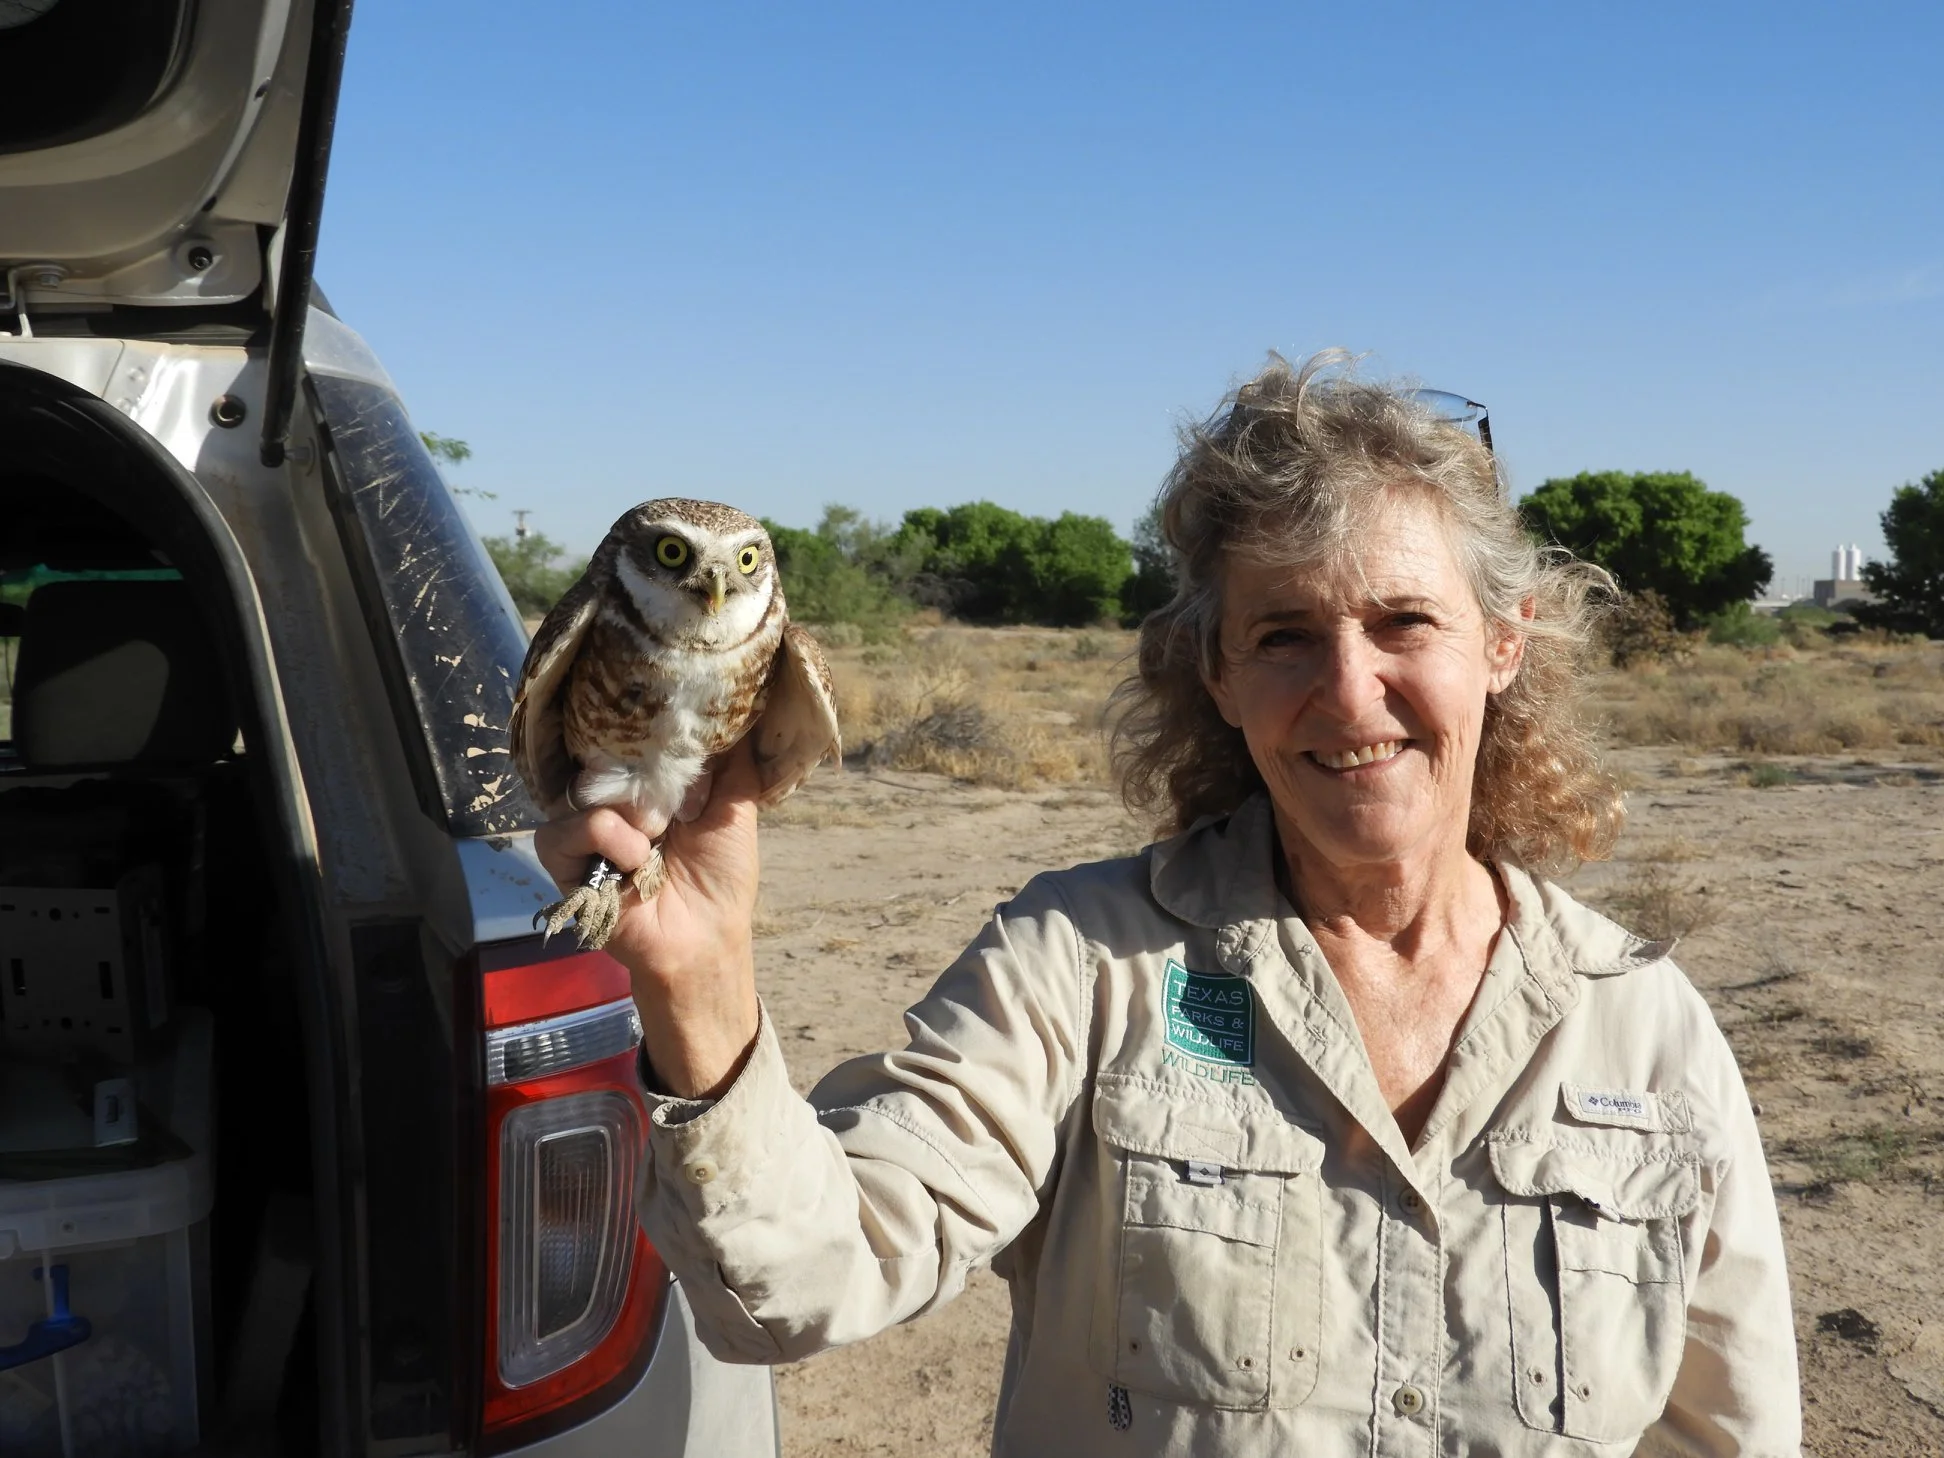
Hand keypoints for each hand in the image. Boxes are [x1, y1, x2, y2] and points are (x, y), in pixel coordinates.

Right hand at [534, 738, 762, 1098]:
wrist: (705, 938)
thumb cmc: (723, 876)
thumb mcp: (737, 807)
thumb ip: (734, 760)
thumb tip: (741, 708)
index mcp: (648, 784)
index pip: (630, 736)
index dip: (648, 732)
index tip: (669, 730)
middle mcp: (611, 799)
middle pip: (604, 754)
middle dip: (646, 777)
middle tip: (674, 808)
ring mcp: (583, 828)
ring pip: (588, 790)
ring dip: (632, 819)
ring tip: (655, 846)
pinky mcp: (562, 861)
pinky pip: (570, 829)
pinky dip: (609, 843)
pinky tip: (634, 866)